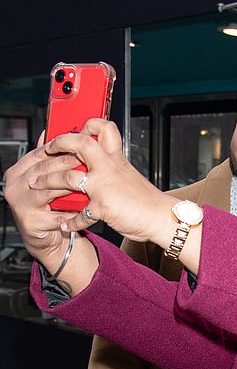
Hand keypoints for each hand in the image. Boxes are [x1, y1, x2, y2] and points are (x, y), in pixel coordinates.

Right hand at [4, 138, 80, 270]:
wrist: (47, 237)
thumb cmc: (51, 204)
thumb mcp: (50, 178)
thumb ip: (50, 157)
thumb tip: (54, 131)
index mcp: (19, 170)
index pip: (41, 153)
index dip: (62, 148)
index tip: (82, 144)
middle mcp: (15, 185)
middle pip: (44, 170)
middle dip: (68, 165)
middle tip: (89, 162)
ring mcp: (20, 203)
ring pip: (49, 191)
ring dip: (70, 187)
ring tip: (89, 183)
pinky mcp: (30, 222)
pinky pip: (56, 215)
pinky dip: (73, 213)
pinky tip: (85, 210)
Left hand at [29, 118, 174, 242]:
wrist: (161, 217)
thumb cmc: (145, 200)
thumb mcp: (127, 175)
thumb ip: (110, 167)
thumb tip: (92, 165)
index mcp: (115, 158)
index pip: (103, 128)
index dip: (86, 125)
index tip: (74, 131)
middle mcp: (109, 168)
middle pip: (79, 144)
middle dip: (57, 145)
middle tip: (45, 152)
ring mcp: (104, 187)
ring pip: (67, 177)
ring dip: (47, 181)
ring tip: (37, 185)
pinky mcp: (103, 207)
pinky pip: (79, 213)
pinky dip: (70, 220)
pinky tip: (65, 223)